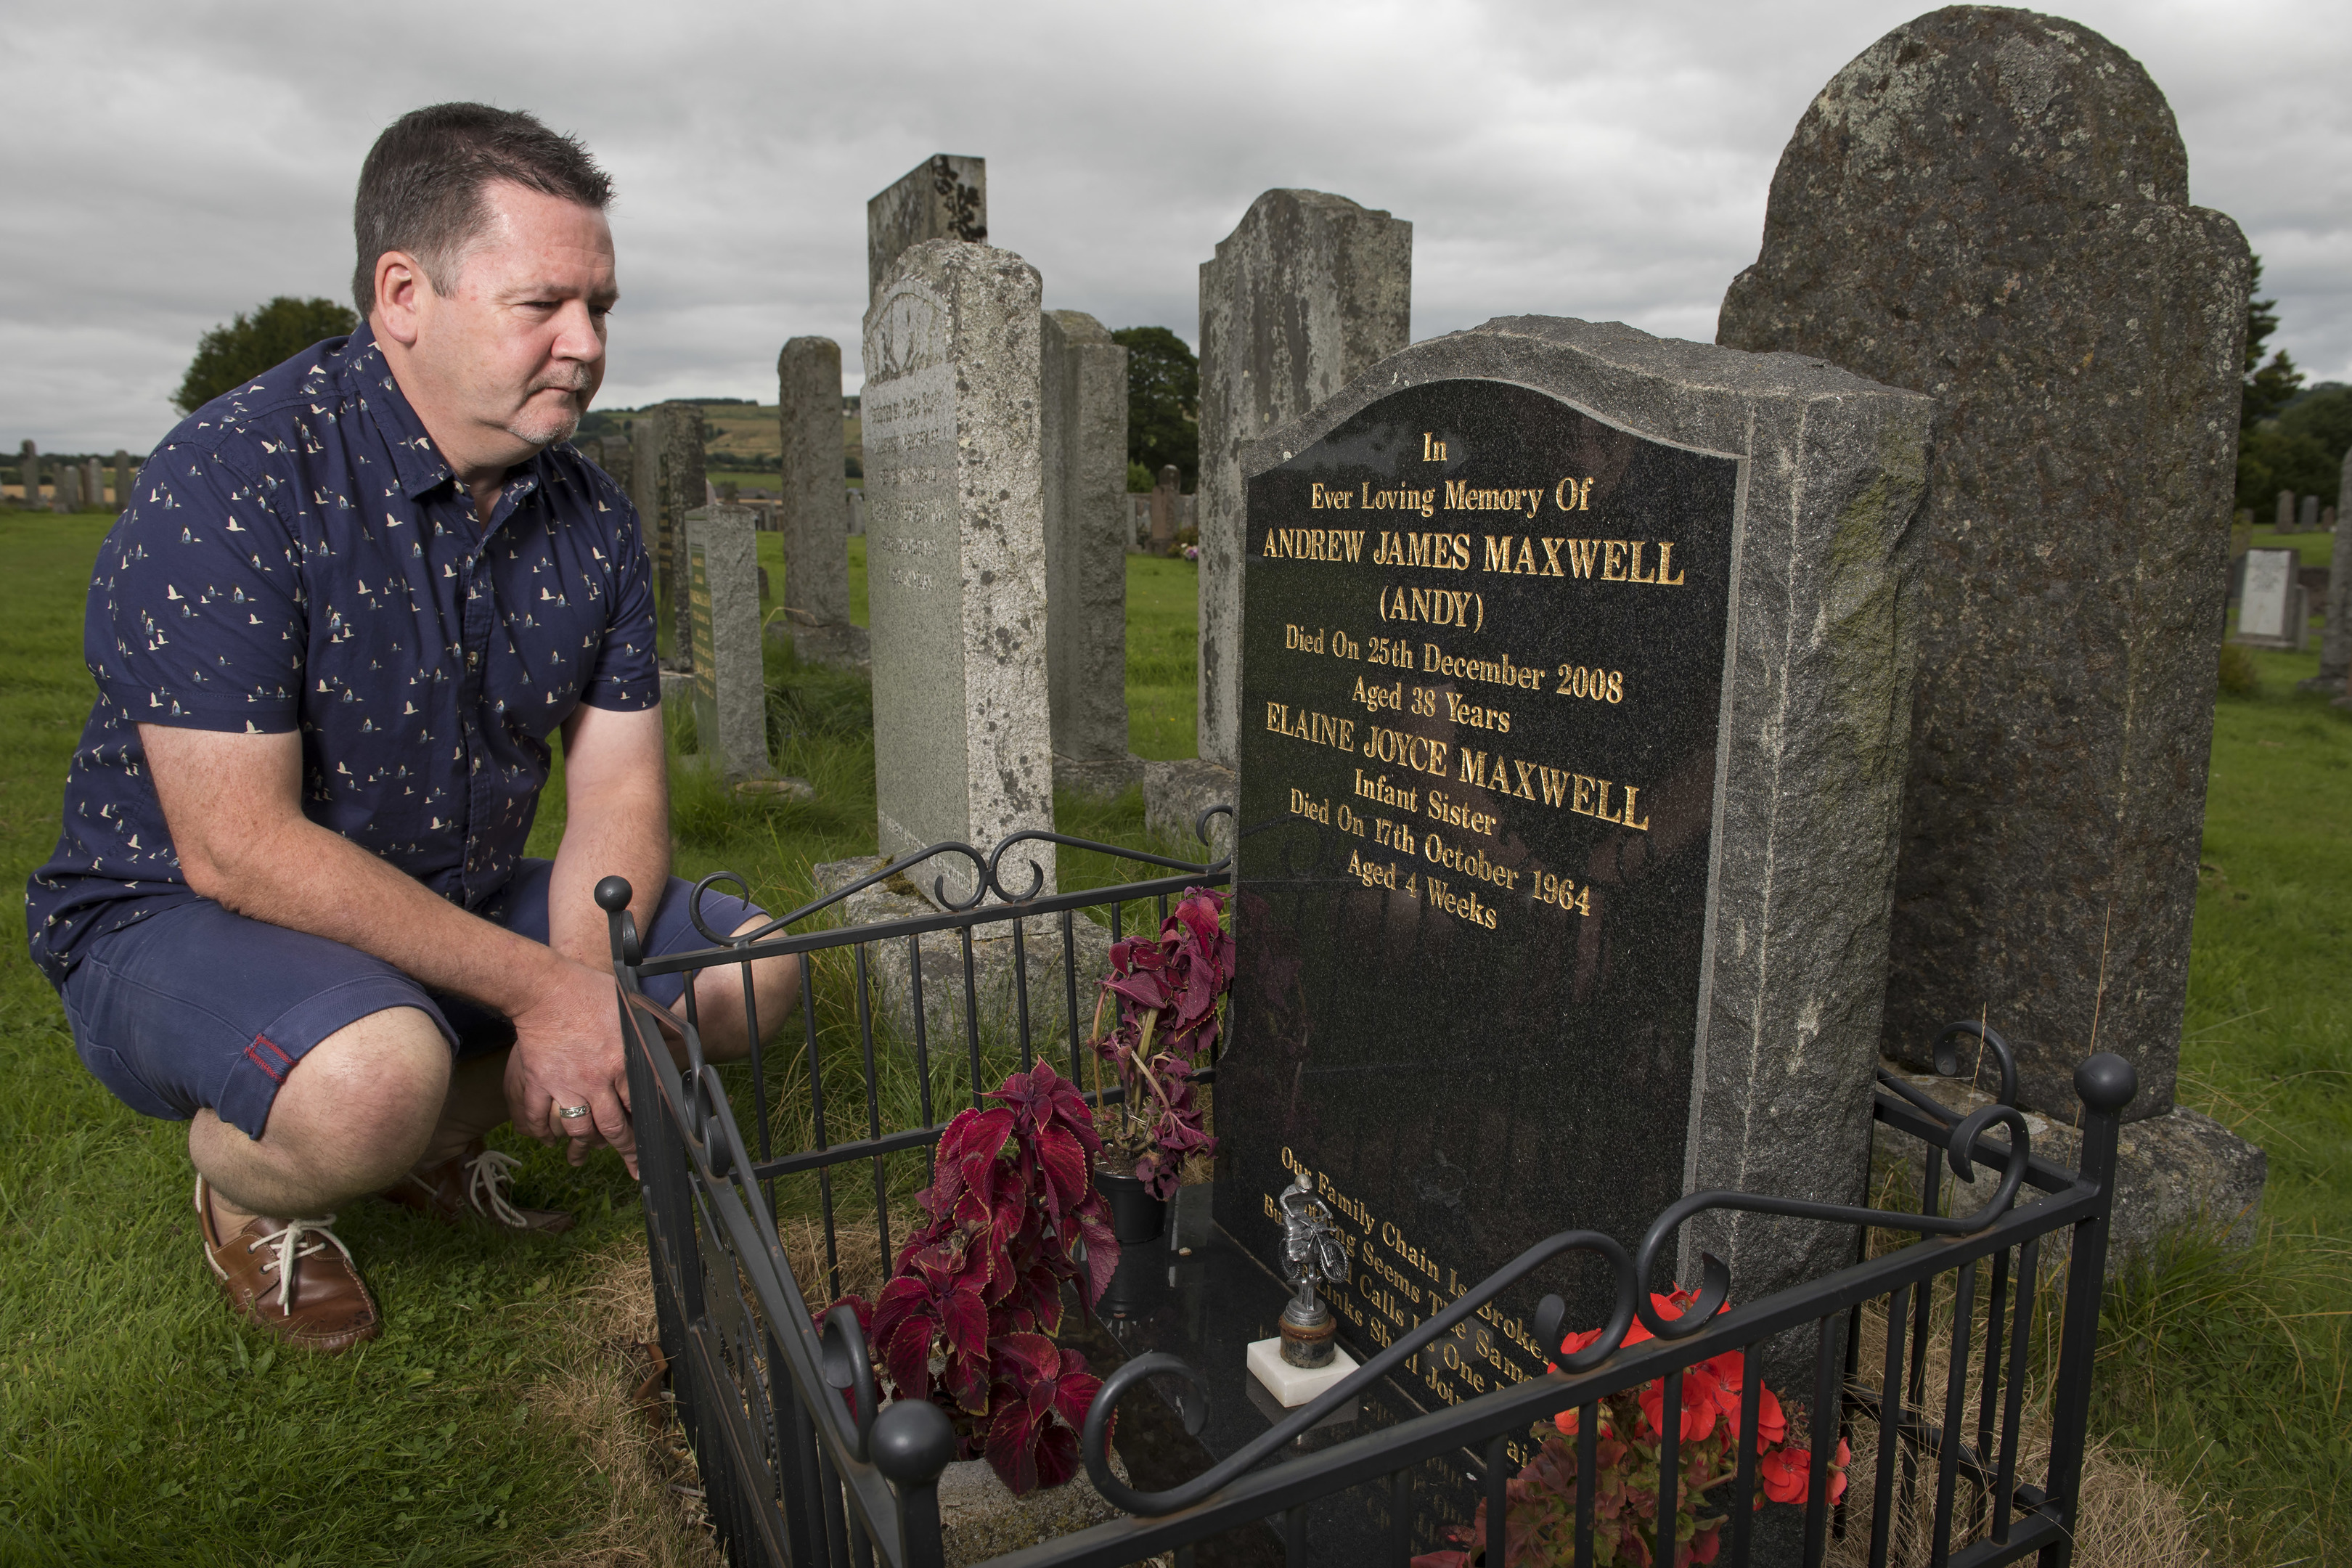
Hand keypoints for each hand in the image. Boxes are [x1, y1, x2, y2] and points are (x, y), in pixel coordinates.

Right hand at [504, 955, 637, 1176]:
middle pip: (613, 1127)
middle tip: (632, 1167)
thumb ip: (651, 1026)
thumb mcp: (630, 1007)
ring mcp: (565, 1084)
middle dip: (625, 1151)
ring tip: (581, 1160)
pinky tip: (545, 1140)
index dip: (647, 1127)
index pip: (640, 1105)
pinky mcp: (538, 1081)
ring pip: (577, 1129)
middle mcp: (596, 1081)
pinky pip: (537, 1116)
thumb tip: (675, 1031)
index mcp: (622, 1064)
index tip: (652, 1142)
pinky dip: (540, 1132)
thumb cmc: (590, 992)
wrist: (546, 988)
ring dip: (582, 1148)